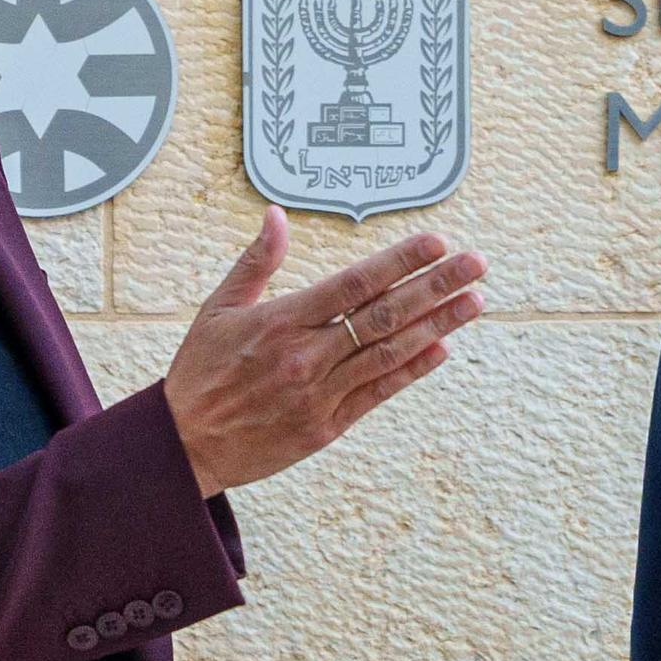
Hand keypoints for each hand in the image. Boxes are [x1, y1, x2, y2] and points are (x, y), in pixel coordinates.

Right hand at [161, 208, 485, 496]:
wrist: (185, 445)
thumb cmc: (200, 372)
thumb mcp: (218, 308)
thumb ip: (256, 262)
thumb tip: (277, 215)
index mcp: (281, 321)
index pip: (354, 283)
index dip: (399, 261)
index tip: (436, 242)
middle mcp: (306, 356)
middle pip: (384, 314)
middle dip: (435, 286)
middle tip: (476, 263)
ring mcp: (319, 393)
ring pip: (390, 353)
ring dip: (438, 325)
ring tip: (474, 300)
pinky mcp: (326, 426)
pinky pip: (378, 393)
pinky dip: (411, 369)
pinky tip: (441, 348)